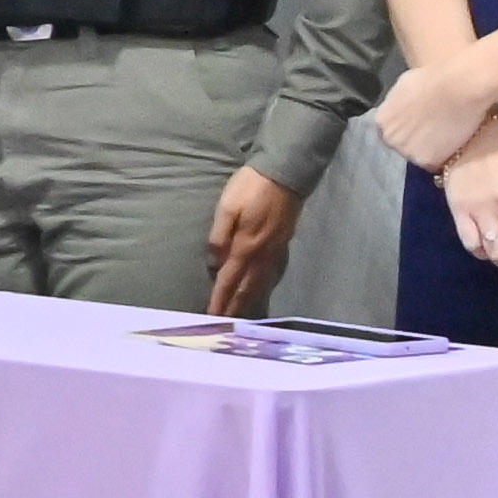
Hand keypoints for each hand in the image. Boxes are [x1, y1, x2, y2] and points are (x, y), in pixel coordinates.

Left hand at [204, 166, 301, 315]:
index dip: (220, 300)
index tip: (212, 317)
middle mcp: (262, 254)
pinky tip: (257, 290)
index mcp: (245, 247)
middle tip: (224, 323)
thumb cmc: (250, 188)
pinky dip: (261, 287)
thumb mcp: (227, 208)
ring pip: (260, 283)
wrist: (285, 174)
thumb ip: (219, 237)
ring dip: (249, 300)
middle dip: (235, 307)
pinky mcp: (282, 243)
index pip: (228, 281)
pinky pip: (270, 273)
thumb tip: (215, 265)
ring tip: (239, 315)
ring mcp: (275, 250)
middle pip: (246, 288)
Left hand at [369, 58, 497, 174]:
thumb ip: (400, 103)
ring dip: (433, 151)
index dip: (411, 131)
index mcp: (383, 121)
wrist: (458, 87)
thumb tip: (404, 107)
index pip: (393, 133)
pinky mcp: (426, 161)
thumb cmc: (436, 79)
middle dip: (420, 142)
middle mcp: (390, 139)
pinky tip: (458, 144)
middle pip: (404, 147)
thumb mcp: (406, 87)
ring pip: (420, 157)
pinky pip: (436, 164)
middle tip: (440, 132)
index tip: (425, 127)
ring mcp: (407, 152)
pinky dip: (447, 158)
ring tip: (452, 137)